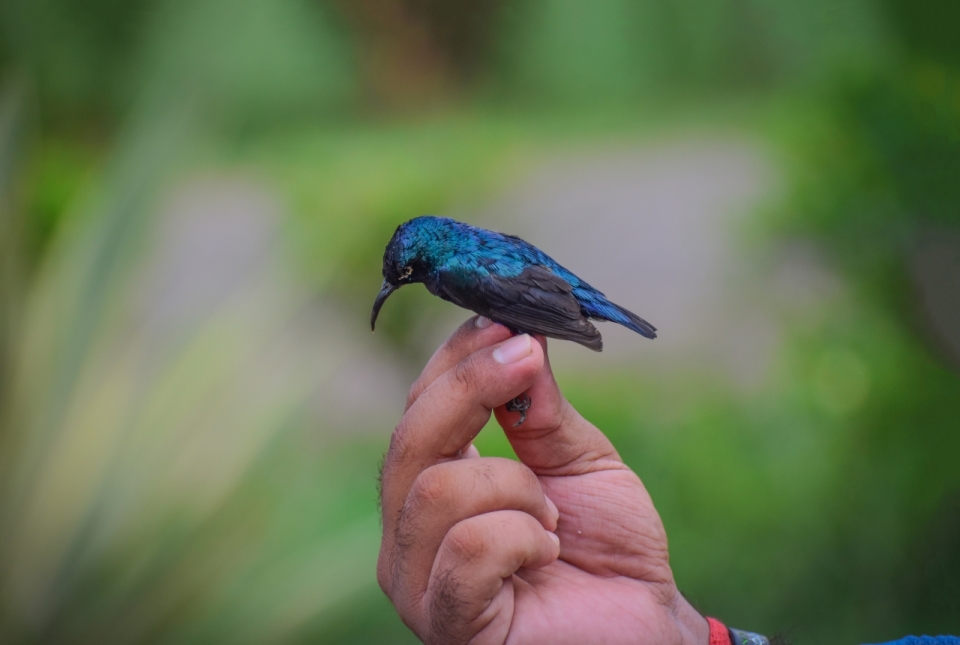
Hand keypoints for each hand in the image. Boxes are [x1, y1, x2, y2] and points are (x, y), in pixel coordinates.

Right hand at [377, 317, 708, 644]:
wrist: (645, 622)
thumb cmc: (606, 545)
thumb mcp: (576, 458)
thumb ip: (538, 406)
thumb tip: (515, 332)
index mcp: (434, 486)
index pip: (417, 409)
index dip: (455, 360)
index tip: (503, 319)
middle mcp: (409, 533)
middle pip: (408, 440)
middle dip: (471, 390)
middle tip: (525, 362)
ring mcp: (419, 582)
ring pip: (439, 492)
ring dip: (517, 490)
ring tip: (552, 519)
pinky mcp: (446, 622)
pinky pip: (468, 549)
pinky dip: (522, 539)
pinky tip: (547, 555)